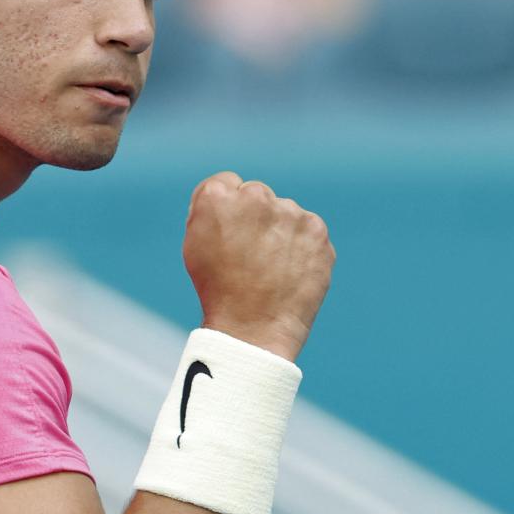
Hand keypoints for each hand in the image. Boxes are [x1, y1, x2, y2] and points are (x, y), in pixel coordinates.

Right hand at [183, 172, 334, 361]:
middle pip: (258, 196)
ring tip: (270, 269)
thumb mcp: (195, 243)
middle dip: (256, 218)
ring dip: (280, 232)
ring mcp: (291, 213)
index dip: (227, 212)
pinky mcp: (317, 232)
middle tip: (249, 256)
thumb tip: (233, 192)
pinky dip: (301, 247)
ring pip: (286, 213)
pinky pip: (308, 231)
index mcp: (218, 196)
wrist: (253, 329)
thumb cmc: (217, 289)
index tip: (229, 236)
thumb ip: (210, 207)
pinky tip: (289, 271)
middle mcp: (256, 196)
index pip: (228, 184)